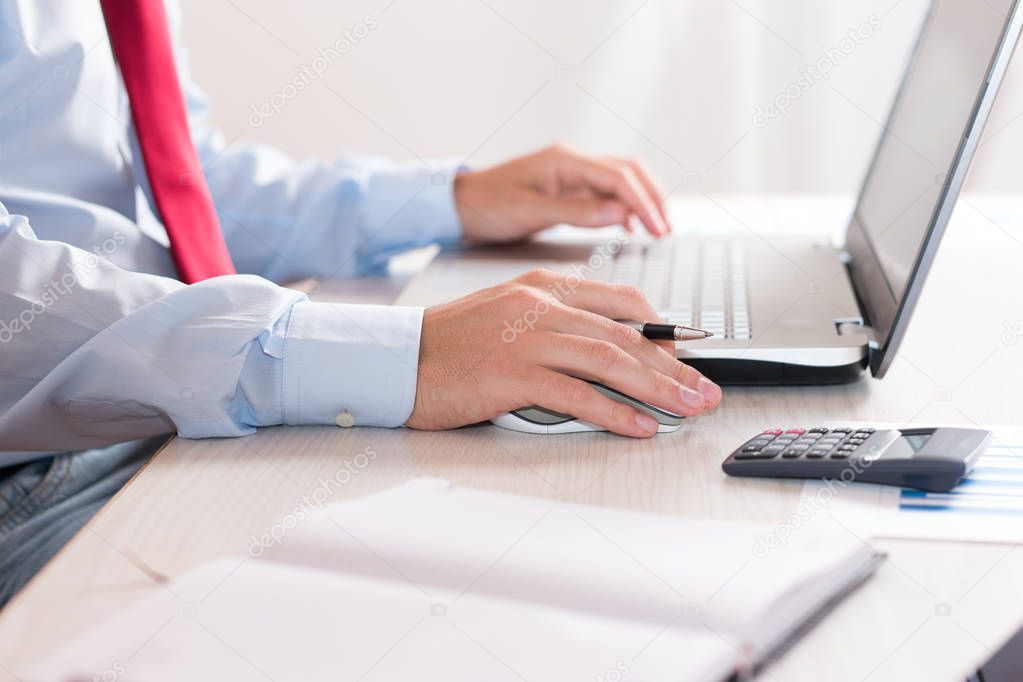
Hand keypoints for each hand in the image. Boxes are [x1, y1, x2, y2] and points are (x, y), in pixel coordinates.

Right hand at [406, 269, 721, 437]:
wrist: (397, 357)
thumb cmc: (450, 344)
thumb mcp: (508, 315)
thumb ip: (555, 323)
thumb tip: (605, 348)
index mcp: (541, 287)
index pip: (619, 300)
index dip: (662, 327)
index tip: (689, 351)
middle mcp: (539, 305)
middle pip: (624, 333)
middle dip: (674, 364)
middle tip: (705, 388)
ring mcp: (526, 338)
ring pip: (609, 359)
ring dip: (657, 386)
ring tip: (688, 407)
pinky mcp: (511, 374)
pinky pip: (576, 393)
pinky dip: (614, 411)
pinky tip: (640, 425)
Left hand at [453, 145, 671, 242]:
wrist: (460, 204)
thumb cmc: (487, 205)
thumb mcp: (529, 211)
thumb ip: (576, 212)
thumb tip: (621, 213)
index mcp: (564, 161)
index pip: (618, 177)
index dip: (643, 203)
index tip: (657, 228)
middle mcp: (572, 161)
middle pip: (628, 171)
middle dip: (651, 198)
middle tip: (665, 230)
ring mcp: (571, 174)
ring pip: (620, 180)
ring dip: (641, 201)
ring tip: (656, 229)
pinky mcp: (567, 188)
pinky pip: (605, 192)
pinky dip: (623, 207)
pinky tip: (628, 226)